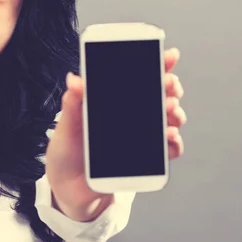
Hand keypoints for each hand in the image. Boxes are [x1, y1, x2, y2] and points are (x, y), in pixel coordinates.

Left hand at [44, 47, 186, 221]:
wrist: (67, 186)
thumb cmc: (66, 150)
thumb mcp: (66, 125)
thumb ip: (73, 103)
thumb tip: (74, 79)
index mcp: (112, 103)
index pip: (138, 79)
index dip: (156, 65)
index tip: (170, 56)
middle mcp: (130, 117)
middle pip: (159, 96)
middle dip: (170, 87)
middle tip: (169, 86)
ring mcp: (140, 137)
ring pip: (168, 119)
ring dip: (175, 113)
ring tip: (170, 110)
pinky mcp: (145, 160)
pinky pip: (167, 151)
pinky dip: (173, 143)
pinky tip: (170, 137)